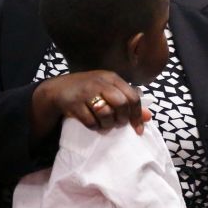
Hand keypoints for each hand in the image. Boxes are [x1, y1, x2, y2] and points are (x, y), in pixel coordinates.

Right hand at [31, 71, 147, 136]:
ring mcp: (86, 92)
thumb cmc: (89, 90)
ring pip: (106, 113)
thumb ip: (128, 101)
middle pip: (121, 103)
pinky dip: (95, 127)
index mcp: (112, 78)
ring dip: (109, 124)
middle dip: (123, 118)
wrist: (58, 89)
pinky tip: (95, 125)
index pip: (133, 96)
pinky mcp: (74, 104)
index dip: (137, 115)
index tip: (138, 129)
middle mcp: (100, 83)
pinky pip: (90, 121)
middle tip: (119, 124)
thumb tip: (148, 117)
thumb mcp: (109, 90)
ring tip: (106, 125)